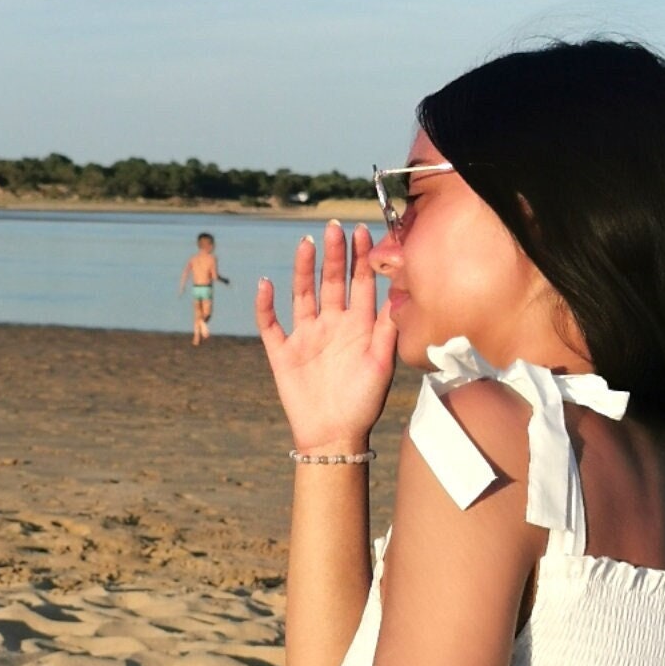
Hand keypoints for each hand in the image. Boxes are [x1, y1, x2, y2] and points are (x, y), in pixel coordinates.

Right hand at [255, 225, 396, 451]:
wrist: (335, 436)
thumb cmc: (364, 403)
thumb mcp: (383, 363)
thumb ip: (388, 327)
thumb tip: (399, 289)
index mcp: (358, 326)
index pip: (361, 283)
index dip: (361, 257)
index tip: (363, 231)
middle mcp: (332, 325)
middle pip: (331, 281)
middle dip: (334, 255)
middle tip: (333, 228)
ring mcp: (306, 337)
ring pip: (303, 294)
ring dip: (304, 269)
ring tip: (306, 244)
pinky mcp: (283, 353)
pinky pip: (270, 325)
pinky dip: (265, 305)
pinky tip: (265, 284)